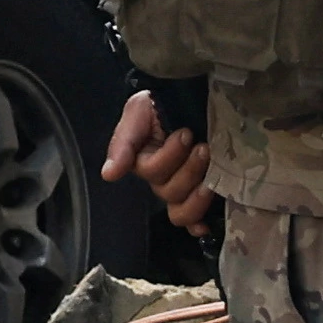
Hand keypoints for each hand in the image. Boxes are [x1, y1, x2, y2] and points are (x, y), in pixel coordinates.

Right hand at [103, 91, 215, 230]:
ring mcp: (184, 188)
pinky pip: (195, 219)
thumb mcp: (138, 111)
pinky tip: (205, 227)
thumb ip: (123, 142)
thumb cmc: (162, 103)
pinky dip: (197, 224)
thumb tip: (109, 174)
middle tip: (203, 148)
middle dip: (188, 171)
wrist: (194, 95)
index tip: (185, 133)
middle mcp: (164, 179)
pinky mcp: (204, 192)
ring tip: (212, 175)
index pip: (152, 172)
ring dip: (197, 196)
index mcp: (146, 161)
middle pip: (169, 192)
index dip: (169, 158)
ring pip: (181, 210)